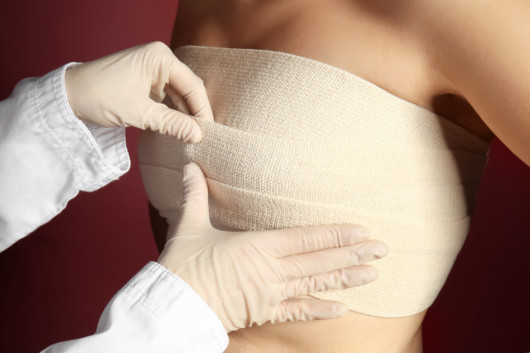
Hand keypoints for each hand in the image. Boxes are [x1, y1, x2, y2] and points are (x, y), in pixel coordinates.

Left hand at [65, 42, 211, 142]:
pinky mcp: (146, 82)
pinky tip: (179, 128)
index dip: (203, 110)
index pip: (193, 85)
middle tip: (204, 137)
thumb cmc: (100, 96)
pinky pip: (168, 98)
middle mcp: (160, 60)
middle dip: (196, 113)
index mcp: (161, 57)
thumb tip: (198, 136)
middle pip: (189, 89)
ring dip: (185, 115)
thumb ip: (172, 124)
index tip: (209, 133)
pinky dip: (173, 113)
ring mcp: (153, 71)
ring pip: (180, 95)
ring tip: (193, 136)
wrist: (68, 96)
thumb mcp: (139, 113)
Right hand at [158, 163, 387, 331]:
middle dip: (352, 254)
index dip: (336, 234)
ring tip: (372, 275)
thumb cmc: (181, 266)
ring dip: (345, 278)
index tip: (361, 230)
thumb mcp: (188, 227)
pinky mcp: (264, 313)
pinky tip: (343, 309)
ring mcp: (270, 293)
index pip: (305, 238)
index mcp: (257, 246)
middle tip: (381, 250)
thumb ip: (195, 196)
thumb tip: (189, 167)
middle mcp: (270, 270)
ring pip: (315, 284)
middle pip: (319, 260)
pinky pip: (298, 312)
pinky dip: (320, 310)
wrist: (173, 307)